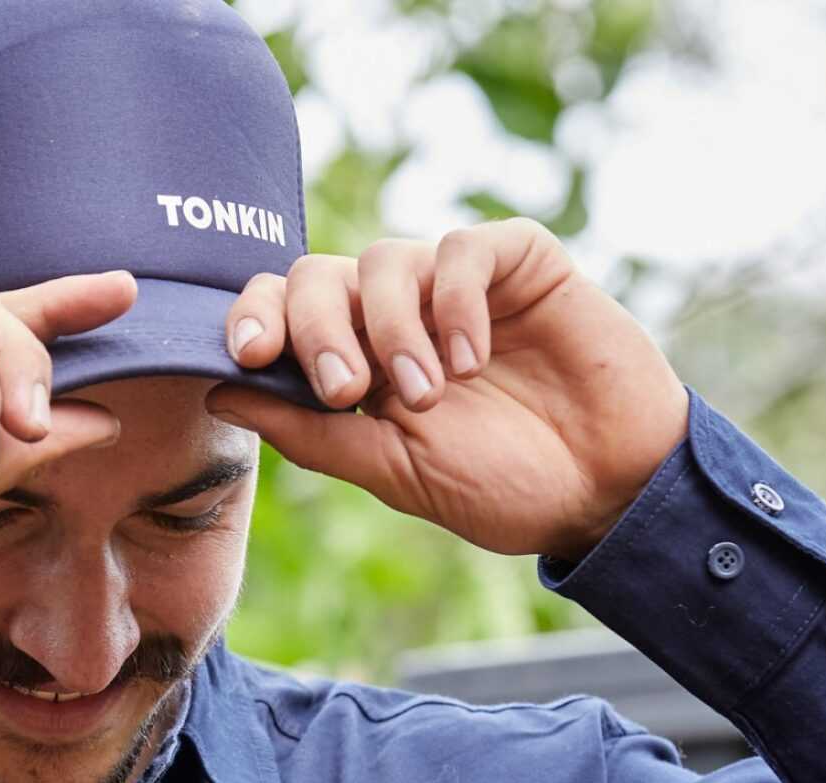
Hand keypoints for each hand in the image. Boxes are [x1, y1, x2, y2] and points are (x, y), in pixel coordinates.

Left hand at [202, 218, 690, 560]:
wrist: (607, 490)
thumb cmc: (503, 487)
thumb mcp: (394, 471)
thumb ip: (310, 432)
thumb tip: (218, 392)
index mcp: (358, 361)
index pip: (282, 310)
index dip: (254, 319)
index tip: (249, 354)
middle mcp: (398, 314)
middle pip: (317, 275)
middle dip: (316, 329)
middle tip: (347, 390)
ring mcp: (456, 284)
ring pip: (383, 260)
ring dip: (392, 328)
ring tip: (431, 393)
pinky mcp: (518, 262)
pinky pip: (461, 249)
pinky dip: (455, 301)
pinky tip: (475, 358)